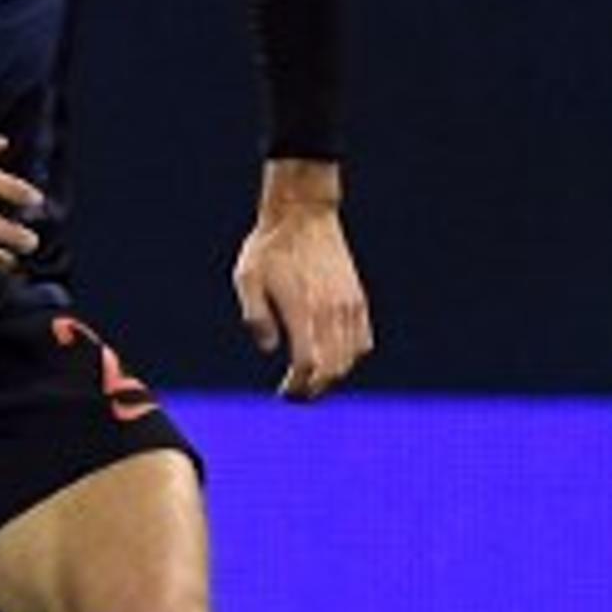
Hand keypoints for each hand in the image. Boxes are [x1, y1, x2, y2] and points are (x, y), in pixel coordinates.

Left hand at [234, 187, 369, 401]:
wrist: (303, 216)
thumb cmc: (269, 248)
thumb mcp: (247, 279)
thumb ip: (256, 316)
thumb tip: (268, 349)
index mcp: (303, 310)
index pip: (307, 365)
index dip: (297, 387)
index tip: (284, 394)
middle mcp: (331, 312)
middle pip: (332, 369)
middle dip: (314, 389)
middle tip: (296, 395)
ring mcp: (349, 306)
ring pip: (350, 359)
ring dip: (333, 377)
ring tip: (312, 382)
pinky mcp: (358, 299)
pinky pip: (364, 341)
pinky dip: (351, 359)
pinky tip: (334, 360)